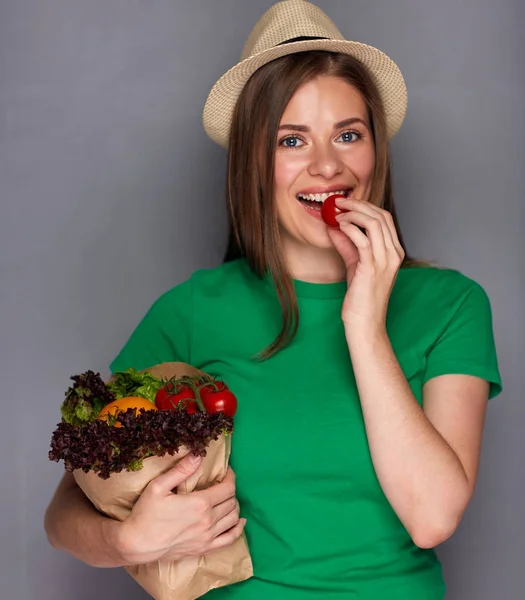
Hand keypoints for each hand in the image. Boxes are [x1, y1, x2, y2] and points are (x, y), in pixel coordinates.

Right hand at [117, 453, 244, 563]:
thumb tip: (199, 454)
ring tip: (226, 498)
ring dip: (234, 506)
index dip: (230, 477)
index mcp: (200, 503)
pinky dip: (238, 529)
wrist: (137, 544)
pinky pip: (229, 539)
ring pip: (233, 518)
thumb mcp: (158, 486)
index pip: (227, 488)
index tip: (226, 471)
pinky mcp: (204, 548)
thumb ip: (181, 470)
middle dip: (230, 490)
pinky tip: (239, 521)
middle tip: (222, 483)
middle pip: (232, 502)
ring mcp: (208, 537)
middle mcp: (208, 521)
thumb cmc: (146, 513)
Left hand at [327, 197, 404, 328]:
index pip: (384, 218)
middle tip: (339, 202)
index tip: (347, 203)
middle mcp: (394, 253)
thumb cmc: (361, 296)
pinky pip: (362, 238)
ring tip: (337, 213)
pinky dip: (349, 227)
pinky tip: (339, 226)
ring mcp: (385, 260)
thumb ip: (347, 244)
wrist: (365, 321)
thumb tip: (334, 226)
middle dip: (358, 204)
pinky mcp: (372, 267)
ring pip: (373, 222)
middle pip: (380, 215)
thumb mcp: (354, 264)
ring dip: (353, 213)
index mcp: (394, 251)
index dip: (365, 206)